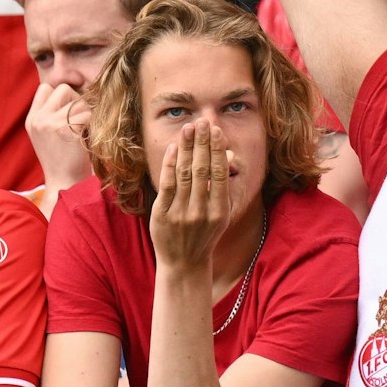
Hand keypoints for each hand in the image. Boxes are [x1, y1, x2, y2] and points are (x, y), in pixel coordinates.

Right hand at [27, 83, 92, 197]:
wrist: (66, 184)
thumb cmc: (64, 160)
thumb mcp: (49, 135)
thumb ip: (53, 113)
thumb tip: (76, 87)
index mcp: (32, 120)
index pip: (46, 88)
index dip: (62, 96)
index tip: (69, 111)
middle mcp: (38, 120)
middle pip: (64, 89)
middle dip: (77, 101)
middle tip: (80, 122)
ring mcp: (50, 123)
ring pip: (79, 102)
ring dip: (87, 114)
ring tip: (84, 133)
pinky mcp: (65, 129)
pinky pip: (88, 114)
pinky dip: (93, 125)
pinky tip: (88, 138)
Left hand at [149, 120, 237, 271]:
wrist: (184, 263)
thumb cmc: (204, 235)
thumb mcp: (220, 216)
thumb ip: (221, 189)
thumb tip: (224, 158)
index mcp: (219, 211)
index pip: (219, 173)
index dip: (217, 149)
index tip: (216, 131)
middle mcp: (201, 211)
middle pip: (202, 169)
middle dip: (202, 142)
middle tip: (202, 122)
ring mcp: (180, 213)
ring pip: (184, 173)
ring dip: (187, 147)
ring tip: (189, 128)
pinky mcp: (162, 214)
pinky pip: (167, 184)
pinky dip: (170, 164)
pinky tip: (175, 148)